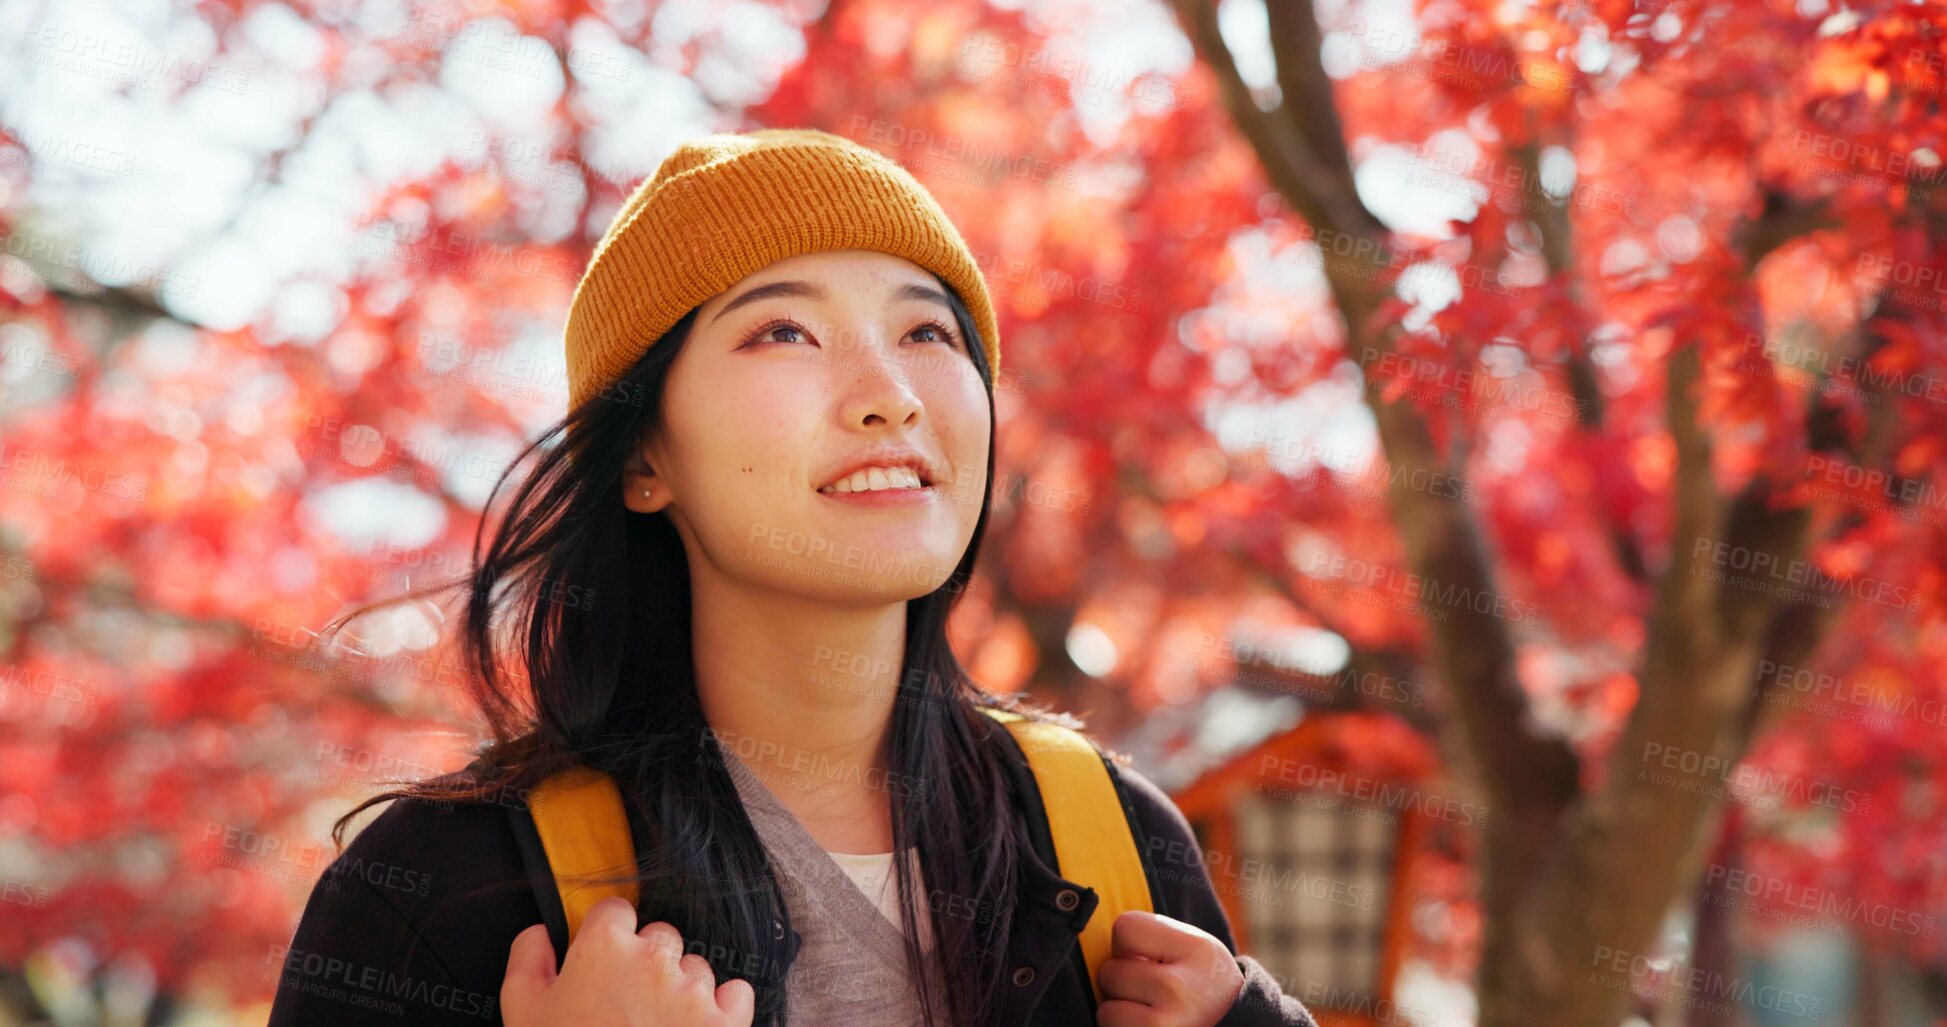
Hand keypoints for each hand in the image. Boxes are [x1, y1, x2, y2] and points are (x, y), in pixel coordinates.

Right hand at [502, 896, 754, 1026]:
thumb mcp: (523, 1011)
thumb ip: (528, 961)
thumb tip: (541, 933)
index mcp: (605, 947)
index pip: (613, 911)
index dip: (606, 935)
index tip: (603, 959)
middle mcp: (655, 958)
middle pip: (659, 937)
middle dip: (645, 963)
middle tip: (625, 1004)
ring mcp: (694, 989)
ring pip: (694, 968)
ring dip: (680, 989)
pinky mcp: (725, 1021)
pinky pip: (735, 994)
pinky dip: (721, 1008)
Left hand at [1094, 910, 1244, 1026]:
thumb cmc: (1197, 987)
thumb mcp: (1191, 949)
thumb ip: (1151, 935)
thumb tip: (1087, 923)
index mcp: (1197, 950)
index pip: (1124, 927)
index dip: (1128, 945)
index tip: (1151, 959)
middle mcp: (1182, 989)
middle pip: (1109, 972)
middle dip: (1123, 983)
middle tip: (1153, 995)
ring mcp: (1167, 1025)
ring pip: (1105, 1010)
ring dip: (1120, 1014)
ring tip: (1151, 1016)